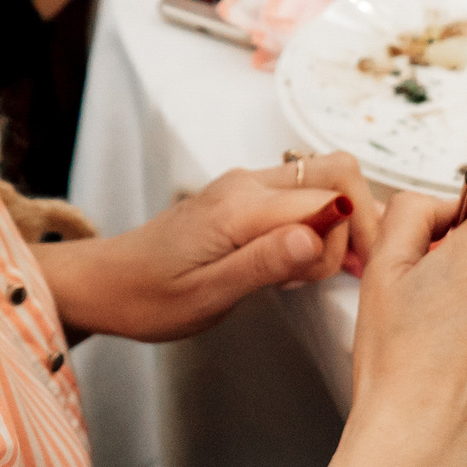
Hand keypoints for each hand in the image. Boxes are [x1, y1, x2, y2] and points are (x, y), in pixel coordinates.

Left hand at [40, 155, 382, 341]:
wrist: (106, 282)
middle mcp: (249, 183)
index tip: (352, 276)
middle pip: (338, 170)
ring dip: (342, 220)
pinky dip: (323, 221)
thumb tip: (319, 238)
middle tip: (349, 271)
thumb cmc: (148, 296)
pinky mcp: (247, 196)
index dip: (353, 237)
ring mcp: (249, 185)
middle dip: (360, 219)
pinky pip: (304, 192)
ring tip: (324, 271)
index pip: (330, 200)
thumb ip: (264, 264)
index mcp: (242, 206)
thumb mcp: (206, 295)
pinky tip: (307, 261)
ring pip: (326, 178)